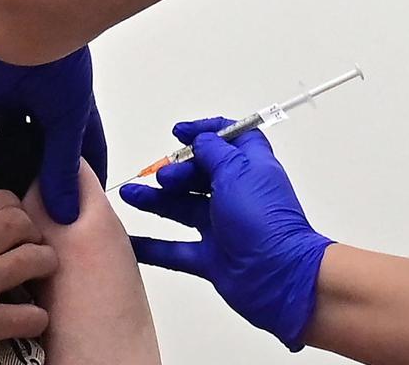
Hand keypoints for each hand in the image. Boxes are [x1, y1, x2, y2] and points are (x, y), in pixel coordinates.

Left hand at [0, 0, 106, 223]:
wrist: (15, 29)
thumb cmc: (56, 67)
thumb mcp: (67, 122)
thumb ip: (62, 166)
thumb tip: (67, 214)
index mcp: (73, 114)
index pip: (83, 157)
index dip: (85, 186)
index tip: (82, 219)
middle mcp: (42, 113)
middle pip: (42, 157)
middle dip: (39, 185)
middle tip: (33, 226)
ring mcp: (11, 110)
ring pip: (9, 150)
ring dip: (6, 172)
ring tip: (1, 215)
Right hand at [0, 189, 57, 364]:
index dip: (7, 203)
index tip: (9, 211)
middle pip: (19, 224)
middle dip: (30, 227)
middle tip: (30, 236)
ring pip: (35, 260)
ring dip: (44, 261)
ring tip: (42, 266)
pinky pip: (30, 314)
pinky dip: (35, 315)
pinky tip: (29, 315)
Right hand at [120, 117, 332, 350]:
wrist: (280, 278)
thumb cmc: (263, 220)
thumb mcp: (237, 171)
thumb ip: (214, 151)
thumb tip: (200, 139)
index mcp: (249, 169)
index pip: (229, 140)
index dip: (205, 131)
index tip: (179, 132)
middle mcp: (236, 195)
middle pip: (199, 174)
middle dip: (176, 170)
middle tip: (162, 176)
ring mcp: (223, 227)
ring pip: (182, 208)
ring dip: (155, 200)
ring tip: (129, 194)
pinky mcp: (211, 258)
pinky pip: (174, 249)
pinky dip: (151, 245)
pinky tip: (128, 240)